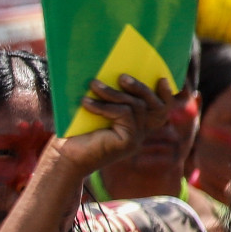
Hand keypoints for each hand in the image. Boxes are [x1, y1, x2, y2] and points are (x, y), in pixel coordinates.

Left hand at [52, 74, 175, 176]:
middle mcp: (140, 133)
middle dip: (140, 87)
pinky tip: (86, 103)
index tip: (162, 78)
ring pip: (136, 106)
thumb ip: (109, 99)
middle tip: (122, 77)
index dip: (165, 95)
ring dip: (114, 93)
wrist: (64, 158)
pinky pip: (123, 114)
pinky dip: (105, 106)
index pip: (161, 111)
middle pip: (154, 106)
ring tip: (93, 84)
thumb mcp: (95, 112)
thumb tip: (108, 74)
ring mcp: (136, 139)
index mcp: (135, 126)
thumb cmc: (75, 134)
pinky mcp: (128, 142)